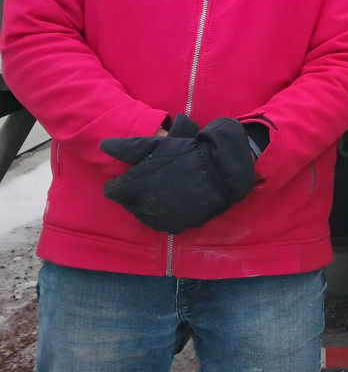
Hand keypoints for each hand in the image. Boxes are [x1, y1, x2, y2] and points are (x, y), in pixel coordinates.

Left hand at [101, 117, 255, 232]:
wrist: (220, 169)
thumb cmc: (186, 153)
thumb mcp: (156, 145)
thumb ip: (127, 148)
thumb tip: (102, 145)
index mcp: (134, 187)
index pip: (112, 192)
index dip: (118, 183)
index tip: (130, 176)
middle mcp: (142, 207)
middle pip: (127, 204)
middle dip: (133, 194)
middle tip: (148, 181)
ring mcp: (159, 219)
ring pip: (142, 215)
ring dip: (146, 205)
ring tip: (161, 191)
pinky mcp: (176, 226)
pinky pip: (160, 222)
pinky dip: (162, 214)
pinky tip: (173, 201)